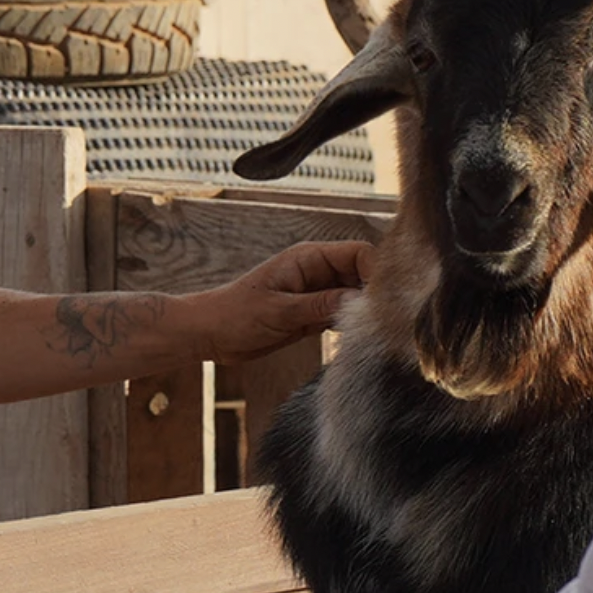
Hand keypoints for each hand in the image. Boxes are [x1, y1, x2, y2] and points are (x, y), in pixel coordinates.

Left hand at [197, 239, 370, 363]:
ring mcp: (316, 293)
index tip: (382, 299)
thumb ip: (320, 305)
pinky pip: (343, 316)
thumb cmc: (235, 314)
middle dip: (374, 295)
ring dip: (364, 313)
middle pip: (363, 274)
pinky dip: (351, 326)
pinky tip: (354, 339)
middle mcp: (317, 272)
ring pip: (356, 297)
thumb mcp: (279, 311)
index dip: (376, 272)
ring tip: (370, 332)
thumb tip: (360, 301)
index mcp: (309, 257)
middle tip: (380, 321)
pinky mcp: (313, 315)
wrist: (210, 334)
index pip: (359, 253)